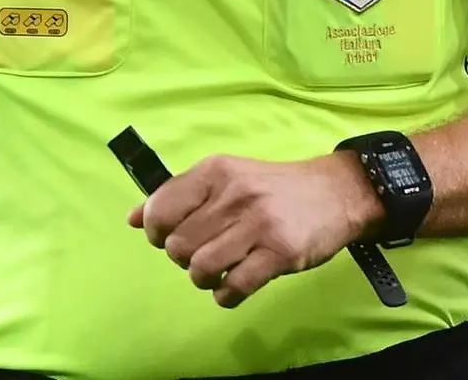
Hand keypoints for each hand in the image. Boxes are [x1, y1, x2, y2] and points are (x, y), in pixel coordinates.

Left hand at [130, 152, 381, 307]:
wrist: (335, 192)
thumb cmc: (272, 188)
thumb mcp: (225, 178)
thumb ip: (179, 195)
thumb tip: (133, 219)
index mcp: (215, 171)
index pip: (161, 208)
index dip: (156, 232)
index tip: (168, 238)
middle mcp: (233, 194)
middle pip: (178, 245)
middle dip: (182, 260)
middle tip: (200, 256)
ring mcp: (258, 224)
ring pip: (202, 267)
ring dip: (203, 279)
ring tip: (217, 274)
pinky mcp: (280, 252)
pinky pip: (236, 287)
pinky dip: (226, 296)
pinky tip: (232, 289)